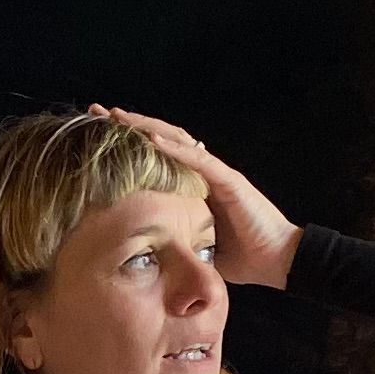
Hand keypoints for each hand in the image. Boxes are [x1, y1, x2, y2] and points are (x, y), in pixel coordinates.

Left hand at [91, 105, 298, 287]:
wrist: (277, 261)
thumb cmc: (240, 255)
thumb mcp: (193, 242)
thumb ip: (171, 235)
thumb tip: (138, 245)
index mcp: (193, 184)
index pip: (157, 154)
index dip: (129, 143)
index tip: (98, 134)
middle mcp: (204, 172)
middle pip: (163, 138)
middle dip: (130, 124)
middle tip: (97, 112)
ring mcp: (217, 173)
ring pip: (177, 140)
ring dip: (146, 127)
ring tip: (117, 116)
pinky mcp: (230, 180)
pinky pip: (198, 159)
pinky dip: (174, 147)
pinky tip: (150, 137)